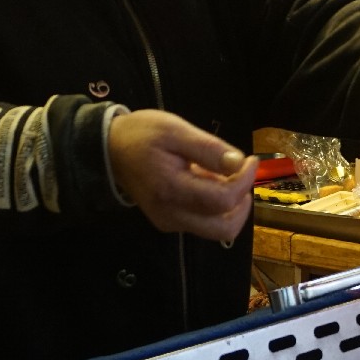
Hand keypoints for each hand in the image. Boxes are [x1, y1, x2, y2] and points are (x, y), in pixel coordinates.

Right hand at [109, 110, 256, 241]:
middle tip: (241, 176)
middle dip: (242, 203)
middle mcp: (171, 215)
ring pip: (216, 230)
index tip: (249, 159)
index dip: (245, 181)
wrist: (110, 149)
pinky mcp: (170, 222)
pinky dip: (216, 207)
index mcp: (171, 190)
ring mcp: (170, 222)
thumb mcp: (176, 130)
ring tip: (220, 175)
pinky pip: (204, 223)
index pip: (223, 200)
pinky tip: (207, 181)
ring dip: (230, 206)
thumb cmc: (142, 135)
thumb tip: (239, 163)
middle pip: (224, 230)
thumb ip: (208, 149)